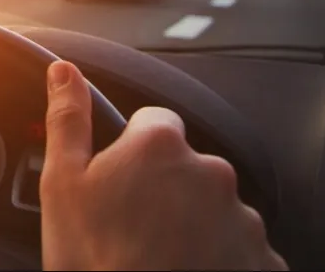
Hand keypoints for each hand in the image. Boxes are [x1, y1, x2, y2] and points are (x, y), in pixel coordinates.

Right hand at [39, 60, 287, 270]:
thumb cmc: (94, 260)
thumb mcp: (63, 184)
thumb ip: (69, 119)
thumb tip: (64, 72)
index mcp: (159, 146)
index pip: (153, 123)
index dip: (132, 150)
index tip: (121, 181)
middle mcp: (210, 172)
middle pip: (185, 165)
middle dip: (164, 187)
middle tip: (134, 224)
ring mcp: (241, 218)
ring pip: (212, 206)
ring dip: (192, 222)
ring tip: (158, 254)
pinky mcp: (261, 259)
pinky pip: (238, 245)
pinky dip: (218, 255)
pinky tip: (185, 269)